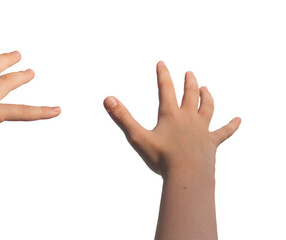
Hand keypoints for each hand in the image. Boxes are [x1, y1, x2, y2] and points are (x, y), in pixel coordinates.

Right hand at [103, 61, 239, 175]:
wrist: (188, 175)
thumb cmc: (161, 158)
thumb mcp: (137, 137)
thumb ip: (122, 117)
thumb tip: (107, 99)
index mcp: (171, 115)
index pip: (166, 89)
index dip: (163, 75)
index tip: (162, 63)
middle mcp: (189, 118)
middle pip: (191, 94)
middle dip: (189, 82)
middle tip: (189, 73)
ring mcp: (202, 130)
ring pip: (208, 108)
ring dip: (207, 97)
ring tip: (206, 89)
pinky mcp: (211, 143)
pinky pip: (224, 132)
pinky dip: (232, 125)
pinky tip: (238, 120)